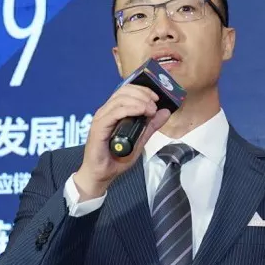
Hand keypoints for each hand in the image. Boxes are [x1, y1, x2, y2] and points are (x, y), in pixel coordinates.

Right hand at [73, 84, 170, 198]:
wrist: (101, 174)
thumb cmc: (116, 158)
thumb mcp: (140, 140)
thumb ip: (151, 126)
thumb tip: (165, 112)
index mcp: (114, 112)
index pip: (127, 91)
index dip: (143, 90)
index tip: (157, 98)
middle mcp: (106, 112)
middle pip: (124, 91)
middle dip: (143, 94)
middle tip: (155, 104)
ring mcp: (101, 118)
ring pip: (120, 99)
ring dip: (139, 101)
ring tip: (151, 109)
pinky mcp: (99, 127)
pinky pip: (115, 113)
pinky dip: (130, 109)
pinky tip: (141, 111)